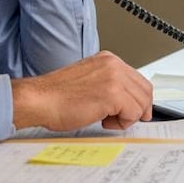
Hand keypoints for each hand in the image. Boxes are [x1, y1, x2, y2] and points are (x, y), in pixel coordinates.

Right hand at [11, 51, 153, 131]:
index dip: (139, 99)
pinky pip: (133, 113)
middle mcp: (113, 64)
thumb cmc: (55, 96)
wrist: (38, 100)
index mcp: (107, 60)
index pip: (138, 79)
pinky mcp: (113, 94)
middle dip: (139, 109)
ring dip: (128, 117)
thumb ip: (108, 85)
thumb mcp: (88, 81)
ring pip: (141, 102)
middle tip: (125, 120)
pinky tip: (104, 121)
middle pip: (145, 90)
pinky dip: (122, 123)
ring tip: (106, 119)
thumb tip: (125, 102)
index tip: (136, 111)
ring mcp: (114, 77)